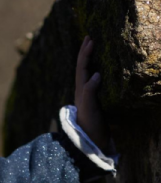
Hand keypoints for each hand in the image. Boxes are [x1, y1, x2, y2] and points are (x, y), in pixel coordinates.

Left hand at [74, 35, 111, 153]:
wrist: (91, 144)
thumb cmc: (90, 126)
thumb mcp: (90, 109)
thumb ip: (90, 92)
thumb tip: (96, 74)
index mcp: (81, 90)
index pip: (82, 67)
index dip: (85, 53)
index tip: (90, 39)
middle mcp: (83, 92)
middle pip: (82, 68)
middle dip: (84, 52)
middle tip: (88, 37)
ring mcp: (89, 97)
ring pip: (87, 74)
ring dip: (89, 60)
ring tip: (93, 49)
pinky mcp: (95, 103)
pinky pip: (94, 82)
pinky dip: (96, 72)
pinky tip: (102, 71)